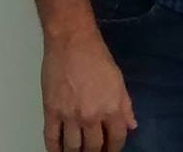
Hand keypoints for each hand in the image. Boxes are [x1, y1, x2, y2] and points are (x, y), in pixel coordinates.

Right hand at [41, 34, 136, 151]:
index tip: (111, 149)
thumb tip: (131, 125)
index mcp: (112, 108)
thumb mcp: (118, 81)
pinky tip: (58, 151)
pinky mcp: (51, 111)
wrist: (72, 41)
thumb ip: (126, 106)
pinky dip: (54, 149)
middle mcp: (91, 116)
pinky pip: (52, 138)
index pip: (117, 139)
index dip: (115, 148)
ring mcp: (70, 115)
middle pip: (94, 148)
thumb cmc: (96, 56)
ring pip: (73, 147)